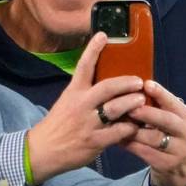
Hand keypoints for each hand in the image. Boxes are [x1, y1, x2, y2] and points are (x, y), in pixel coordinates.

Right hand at [27, 32, 145, 183]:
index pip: (83, 66)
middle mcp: (81, 105)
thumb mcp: (67, 103)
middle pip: (108, 87)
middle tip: (139, 81)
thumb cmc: (57, 125)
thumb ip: (85, 94)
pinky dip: (130, 128)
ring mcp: (88, 123)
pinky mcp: (95, 141)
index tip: (104, 35)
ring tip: (142, 100)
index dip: (93, 49)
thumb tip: (107, 86)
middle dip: (126, 82)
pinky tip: (136, 126)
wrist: (43, 150)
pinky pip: (118, 132)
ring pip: (116, 109)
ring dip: (132, 103)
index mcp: (73, 92)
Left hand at [123, 80, 185, 185]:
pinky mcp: (167, 164)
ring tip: (118, 123)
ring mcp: (179, 150)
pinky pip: (145, 153)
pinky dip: (131, 145)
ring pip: (154, 138)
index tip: (146, 84)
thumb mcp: (171, 119)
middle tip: (130, 107)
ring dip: (134, 130)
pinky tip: (118, 139)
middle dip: (147, 113)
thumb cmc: (170, 135)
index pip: (173, 102)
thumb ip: (158, 106)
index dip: (160, 93)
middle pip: (166, 120)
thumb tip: (133, 87)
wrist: (181, 169)